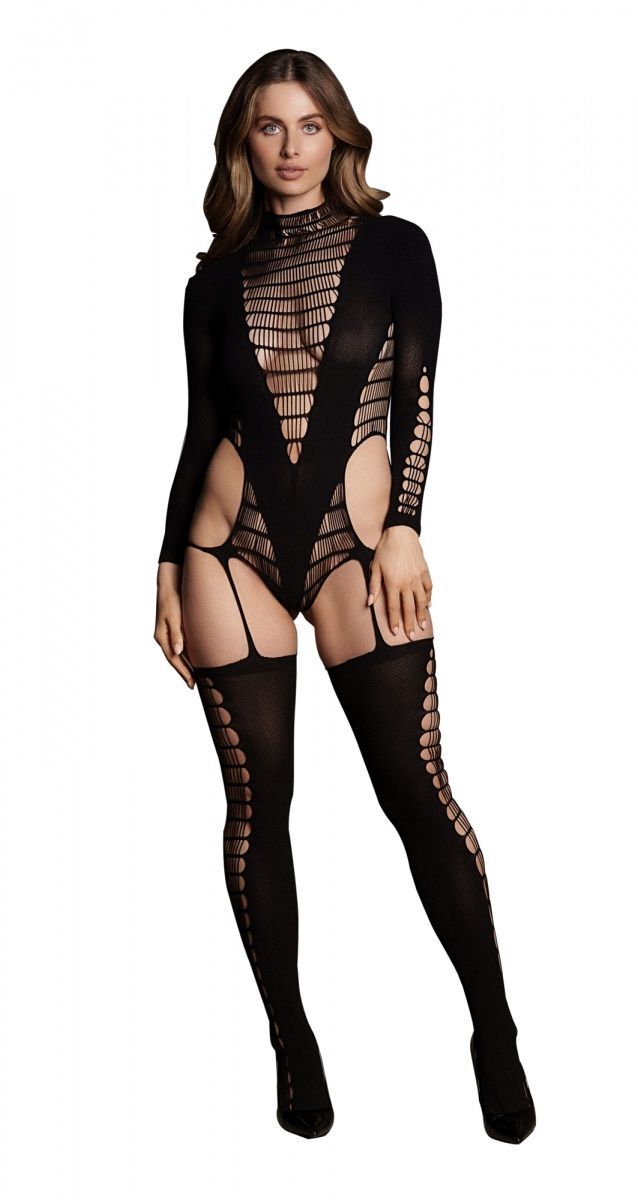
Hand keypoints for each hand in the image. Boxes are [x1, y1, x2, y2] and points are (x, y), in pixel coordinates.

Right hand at [154, 562, 195, 687]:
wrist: (170, 583)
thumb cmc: (172, 599)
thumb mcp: (174, 616)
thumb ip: (176, 634)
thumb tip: (177, 651)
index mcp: (161, 636)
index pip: (173, 659)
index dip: (183, 672)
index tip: (191, 683)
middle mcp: (163, 637)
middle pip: (174, 659)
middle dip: (184, 672)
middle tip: (194, 684)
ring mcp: (167, 633)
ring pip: (177, 653)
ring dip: (185, 664)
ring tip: (194, 675)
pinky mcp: (173, 628)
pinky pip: (179, 645)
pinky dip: (185, 654)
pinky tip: (193, 657)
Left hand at [367, 526, 431, 639]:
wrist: (401, 533)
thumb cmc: (385, 549)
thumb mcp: (375, 567)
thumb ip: (374, 586)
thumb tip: (369, 603)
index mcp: (393, 583)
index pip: (394, 607)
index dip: (395, 621)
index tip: (396, 632)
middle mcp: (407, 583)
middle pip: (409, 608)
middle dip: (410, 624)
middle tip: (412, 636)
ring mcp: (417, 577)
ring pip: (421, 601)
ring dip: (422, 615)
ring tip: (422, 626)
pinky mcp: (425, 571)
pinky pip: (429, 588)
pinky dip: (429, 598)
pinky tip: (429, 606)